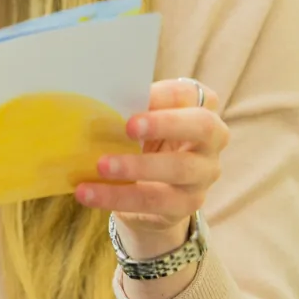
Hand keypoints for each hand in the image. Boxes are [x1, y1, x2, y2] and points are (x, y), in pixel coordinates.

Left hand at [77, 77, 228, 257]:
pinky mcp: (186, 205)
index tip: (132, 95)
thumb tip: (94, 104)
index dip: (163, 94)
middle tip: (128, 126)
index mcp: (199, 109)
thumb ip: (127, 112)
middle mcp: (211, 141)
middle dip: (165, 123)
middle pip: (202, 126)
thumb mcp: (138, 125)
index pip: (190, 94)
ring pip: (179, 168)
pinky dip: (116, 196)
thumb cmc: (142, 144)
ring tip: (101, 165)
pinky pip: (153, 200)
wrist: (148, 194)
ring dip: (136, 166)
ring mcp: (203, 174)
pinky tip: (88, 193)